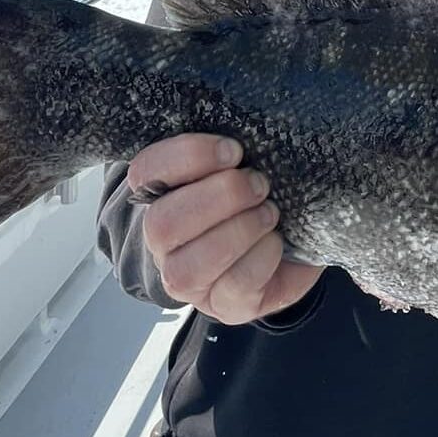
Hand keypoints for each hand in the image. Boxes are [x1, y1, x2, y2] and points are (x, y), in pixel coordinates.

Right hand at [129, 133, 323, 323]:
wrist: (292, 251)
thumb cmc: (258, 202)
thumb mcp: (242, 169)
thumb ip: (230, 154)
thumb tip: (255, 130)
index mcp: (161, 196)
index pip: (145, 172)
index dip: (187, 156)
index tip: (234, 150)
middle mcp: (164, 243)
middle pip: (162, 223)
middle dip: (219, 197)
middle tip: (258, 184)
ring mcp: (189, 281)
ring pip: (188, 265)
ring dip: (238, 230)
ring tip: (270, 213)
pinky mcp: (224, 306)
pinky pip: (233, 285)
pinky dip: (261, 257)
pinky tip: (276, 242)